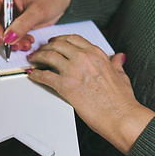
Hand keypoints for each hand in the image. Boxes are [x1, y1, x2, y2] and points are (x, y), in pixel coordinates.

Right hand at [0, 0, 70, 50]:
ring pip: (1, 32)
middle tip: (14, 44)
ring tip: (25, 44)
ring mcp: (8, 13)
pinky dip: (17, 41)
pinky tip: (27, 41)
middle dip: (3, 36)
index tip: (2, 38)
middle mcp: (4, 3)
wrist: (61, 0)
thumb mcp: (38, 10)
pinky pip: (10, 35)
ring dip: (11, 41)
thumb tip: (9, 37)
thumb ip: (22, 24)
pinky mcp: (14, 22)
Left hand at [26, 35, 154, 154]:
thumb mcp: (121, 75)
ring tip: (33, 60)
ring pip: (48, 56)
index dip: (60, 39)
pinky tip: (33, 75)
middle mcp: (83, 57)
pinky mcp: (65, 85)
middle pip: (58, 44)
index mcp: (96, 53)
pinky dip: (36, 74)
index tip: (55, 42)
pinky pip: (44, 76)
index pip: (73, 38)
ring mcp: (73, 70)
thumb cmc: (121, 100)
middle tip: (40, 51)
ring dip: (38, 57)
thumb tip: (118, 57)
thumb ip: (116, 63)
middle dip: (46, 47)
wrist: (120, 116)